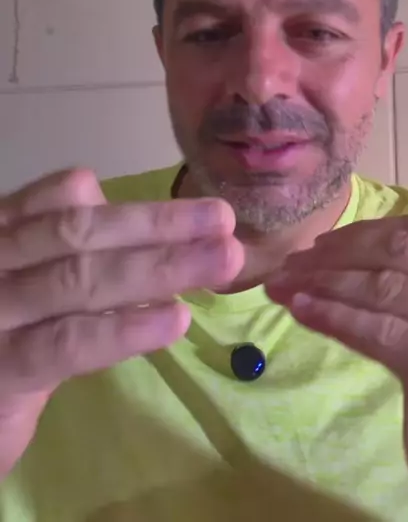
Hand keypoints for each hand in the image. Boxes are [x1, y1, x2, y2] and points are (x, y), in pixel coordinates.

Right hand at [0, 168, 242, 480]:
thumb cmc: (3, 336)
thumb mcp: (32, 280)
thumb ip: (73, 250)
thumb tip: (142, 228)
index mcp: (3, 229)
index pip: (63, 198)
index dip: (136, 204)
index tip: (202, 212)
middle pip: (81, 233)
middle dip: (160, 226)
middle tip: (225, 222)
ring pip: (81, 280)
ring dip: (158, 268)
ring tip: (221, 262)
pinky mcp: (1, 368)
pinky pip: (67, 342)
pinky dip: (124, 329)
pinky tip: (174, 320)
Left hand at [266, 169, 407, 521]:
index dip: (366, 234)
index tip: (319, 245)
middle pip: (405, 255)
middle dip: (338, 255)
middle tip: (290, 264)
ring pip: (389, 291)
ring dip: (326, 282)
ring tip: (283, 285)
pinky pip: (386, 334)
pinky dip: (338, 316)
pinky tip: (302, 310)